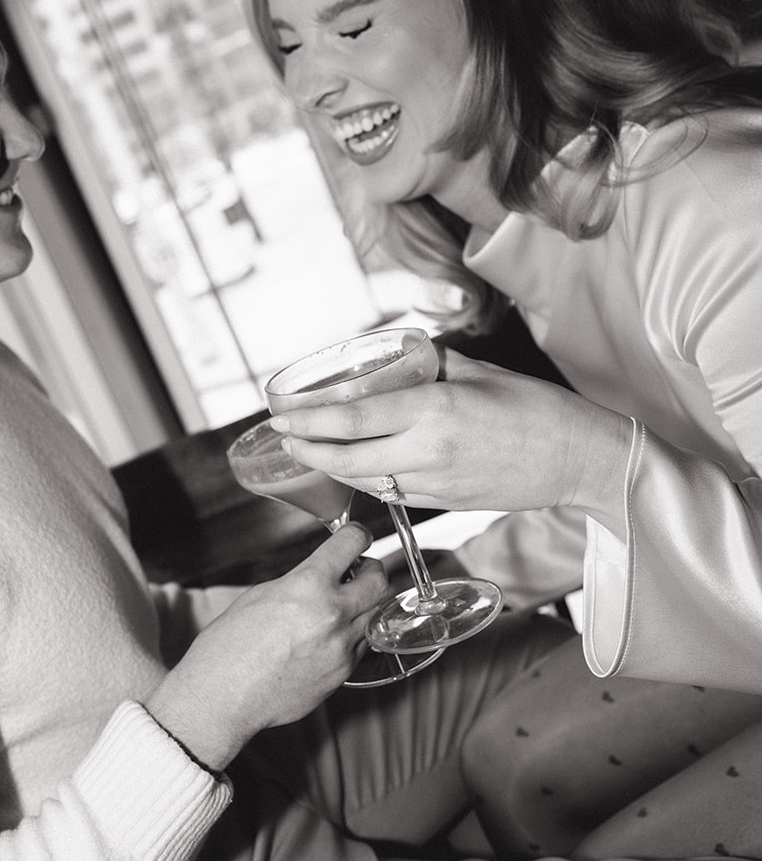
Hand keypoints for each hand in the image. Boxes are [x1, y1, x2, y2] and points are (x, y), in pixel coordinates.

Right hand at [146, 523, 386, 770]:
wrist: (224, 697)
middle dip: (370, 571)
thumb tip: (321, 576)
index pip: (351, 543)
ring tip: (337, 608)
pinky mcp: (343, 673)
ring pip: (374, 614)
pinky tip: (328, 638)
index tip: (357, 536)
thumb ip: (298, 582)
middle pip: (379, 580)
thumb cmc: (229, 647)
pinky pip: (361, 645)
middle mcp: (332, 614)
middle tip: (356, 572)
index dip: (356, 535)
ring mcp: (342, 646)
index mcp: (308, 586)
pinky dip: (352, 636)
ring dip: (361, 605)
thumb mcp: (260, 595)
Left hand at [270, 349, 633, 529]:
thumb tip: (406, 356)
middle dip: (308, 451)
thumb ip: (435, 366)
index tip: (281, 418)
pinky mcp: (447, 504)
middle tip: (284, 439)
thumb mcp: (481, 373)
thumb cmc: (537, 408)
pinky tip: (357, 468)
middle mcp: (428, 452)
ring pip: (366, 482)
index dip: (310, 422)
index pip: (353, 418)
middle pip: (347, 459)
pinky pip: (393, 495)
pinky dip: (368, 481)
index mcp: (434, 412)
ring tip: (311, 451)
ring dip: (334, 468)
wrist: (578, 458)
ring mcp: (436, 484)